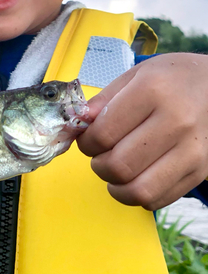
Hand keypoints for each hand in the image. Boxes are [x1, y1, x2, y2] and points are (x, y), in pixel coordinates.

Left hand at [77, 53, 207, 209]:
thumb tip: (78, 122)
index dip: (85, 142)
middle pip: (119, 165)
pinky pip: (159, 199)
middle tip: (99, 155)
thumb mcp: (135, 75)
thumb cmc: (171, 78)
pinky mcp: (201, 170)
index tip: (86, 139)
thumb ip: (103, 99)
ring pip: (139, 190)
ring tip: (114, 171)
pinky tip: (136, 176)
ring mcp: (192, 150)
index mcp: (152, 92)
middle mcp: (176, 122)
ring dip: (115, 186)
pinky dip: (138, 195)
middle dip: (98, 165)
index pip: (103, 133)